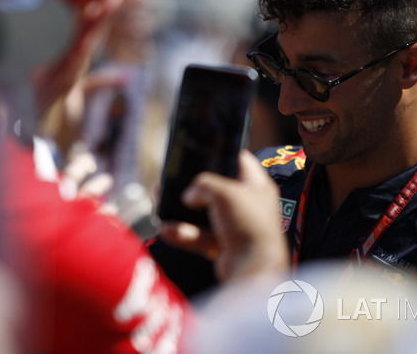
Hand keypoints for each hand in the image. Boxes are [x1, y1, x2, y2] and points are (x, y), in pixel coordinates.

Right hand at [159, 151, 288, 281]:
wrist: (253, 268)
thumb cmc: (247, 225)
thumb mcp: (223, 192)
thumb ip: (203, 184)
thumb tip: (189, 195)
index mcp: (256, 185)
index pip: (239, 160)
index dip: (221, 152)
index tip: (202, 149)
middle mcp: (248, 204)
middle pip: (216, 187)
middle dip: (192, 184)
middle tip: (173, 178)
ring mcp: (236, 226)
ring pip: (204, 213)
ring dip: (182, 209)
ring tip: (159, 200)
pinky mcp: (224, 246)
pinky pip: (200, 236)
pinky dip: (184, 233)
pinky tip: (167, 229)